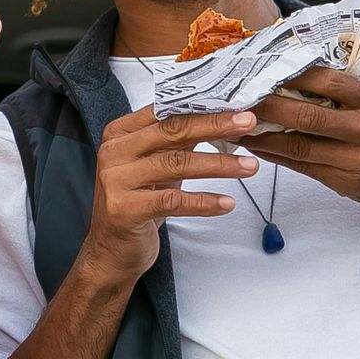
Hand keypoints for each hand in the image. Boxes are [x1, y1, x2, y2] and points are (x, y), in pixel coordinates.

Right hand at [79, 108, 249, 282]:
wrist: (110, 250)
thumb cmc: (136, 204)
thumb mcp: (156, 168)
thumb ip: (177, 144)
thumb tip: (219, 121)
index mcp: (119, 134)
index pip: (165, 113)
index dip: (202, 108)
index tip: (234, 107)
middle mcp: (114, 152)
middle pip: (171, 132)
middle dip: (214, 126)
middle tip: (246, 123)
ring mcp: (115, 180)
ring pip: (175, 164)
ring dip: (218, 164)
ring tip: (248, 166)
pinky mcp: (124, 209)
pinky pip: (173, 201)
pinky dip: (204, 202)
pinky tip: (227, 203)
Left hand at [241, 66, 359, 224]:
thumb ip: (340, 90)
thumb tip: (288, 71)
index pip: (325, 81)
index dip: (288, 75)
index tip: (259, 70)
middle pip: (306, 116)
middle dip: (266, 108)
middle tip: (236, 99)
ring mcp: (356, 159)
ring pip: (298, 146)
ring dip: (261, 136)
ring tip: (235, 125)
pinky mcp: (344, 181)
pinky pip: (301, 166)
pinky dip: (274, 155)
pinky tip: (254, 145)